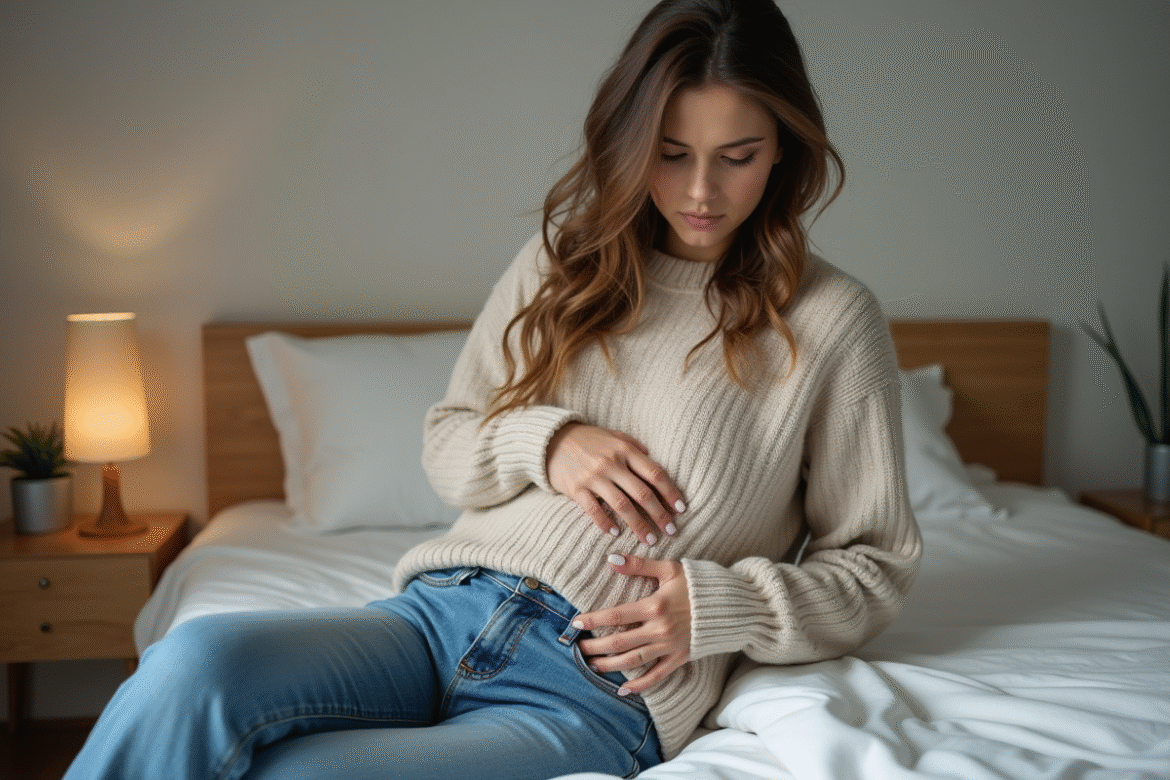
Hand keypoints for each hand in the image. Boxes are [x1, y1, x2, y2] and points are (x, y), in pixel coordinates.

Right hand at [546, 423, 685, 544]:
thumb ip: (634, 445)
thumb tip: (652, 459)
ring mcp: (593, 477)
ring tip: (649, 540)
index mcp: (625, 450)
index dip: (671, 492)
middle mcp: (611, 463)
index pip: (655, 473)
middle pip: (642, 493)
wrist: (552, 440)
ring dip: (638, 525)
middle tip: (671, 531)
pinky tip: (615, 533)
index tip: (681, 509)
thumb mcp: (613, 436)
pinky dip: (606, 523)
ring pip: (622, 506)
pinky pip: (594, 510)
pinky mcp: (576, 489)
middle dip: (659, 515)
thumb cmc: (587, 439)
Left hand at [572, 555, 691, 695]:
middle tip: (578, 648)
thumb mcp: (669, 568)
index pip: (615, 616)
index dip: (592, 620)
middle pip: (619, 642)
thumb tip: (611, 559)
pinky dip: (640, 685)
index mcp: (654, 606)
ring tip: (592, 665)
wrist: (731, 605)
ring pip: (633, 660)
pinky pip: (657, 675)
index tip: (575, 623)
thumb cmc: (699, 583)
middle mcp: (659, 629)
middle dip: (595, 646)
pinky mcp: (680, 658)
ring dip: (610, 665)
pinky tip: (623, 689)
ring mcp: (669, 646)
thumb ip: (639, 565)